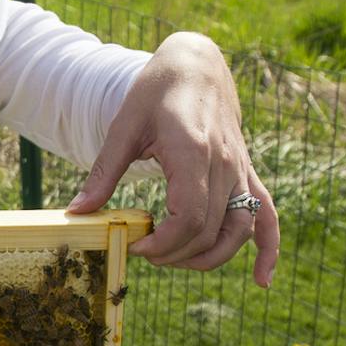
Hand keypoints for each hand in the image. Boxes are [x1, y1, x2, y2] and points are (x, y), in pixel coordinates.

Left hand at [65, 32, 279, 283]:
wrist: (196, 65)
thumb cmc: (157, 91)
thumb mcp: (124, 127)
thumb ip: (104, 173)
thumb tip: (77, 213)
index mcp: (191, 150)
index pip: (187, 218)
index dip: (161, 244)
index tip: (135, 244)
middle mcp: (224, 163)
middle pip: (208, 231)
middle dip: (174, 253)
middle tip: (144, 250)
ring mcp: (240, 170)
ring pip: (237, 232)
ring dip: (208, 258)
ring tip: (175, 260)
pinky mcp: (248, 174)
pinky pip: (267, 217)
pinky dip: (269, 250)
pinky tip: (261, 280)